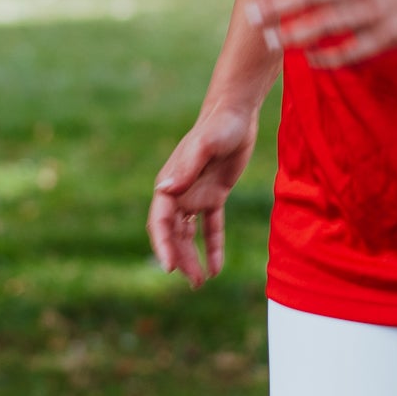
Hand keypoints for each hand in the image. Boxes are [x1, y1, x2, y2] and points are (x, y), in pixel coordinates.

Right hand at [149, 108, 258, 287]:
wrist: (235, 113)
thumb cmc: (218, 126)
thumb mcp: (205, 144)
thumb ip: (187, 165)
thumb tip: (165, 189)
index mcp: (170, 185)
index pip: (161, 222)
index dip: (163, 245)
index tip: (169, 267)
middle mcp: (178, 193)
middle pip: (174, 234)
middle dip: (180, 259)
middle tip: (193, 282)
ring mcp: (195, 195)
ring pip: (189, 234)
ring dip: (192, 257)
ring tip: (201, 282)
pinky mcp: (214, 195)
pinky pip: (211, 226)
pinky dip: (213, 246)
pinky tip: (217, 268)